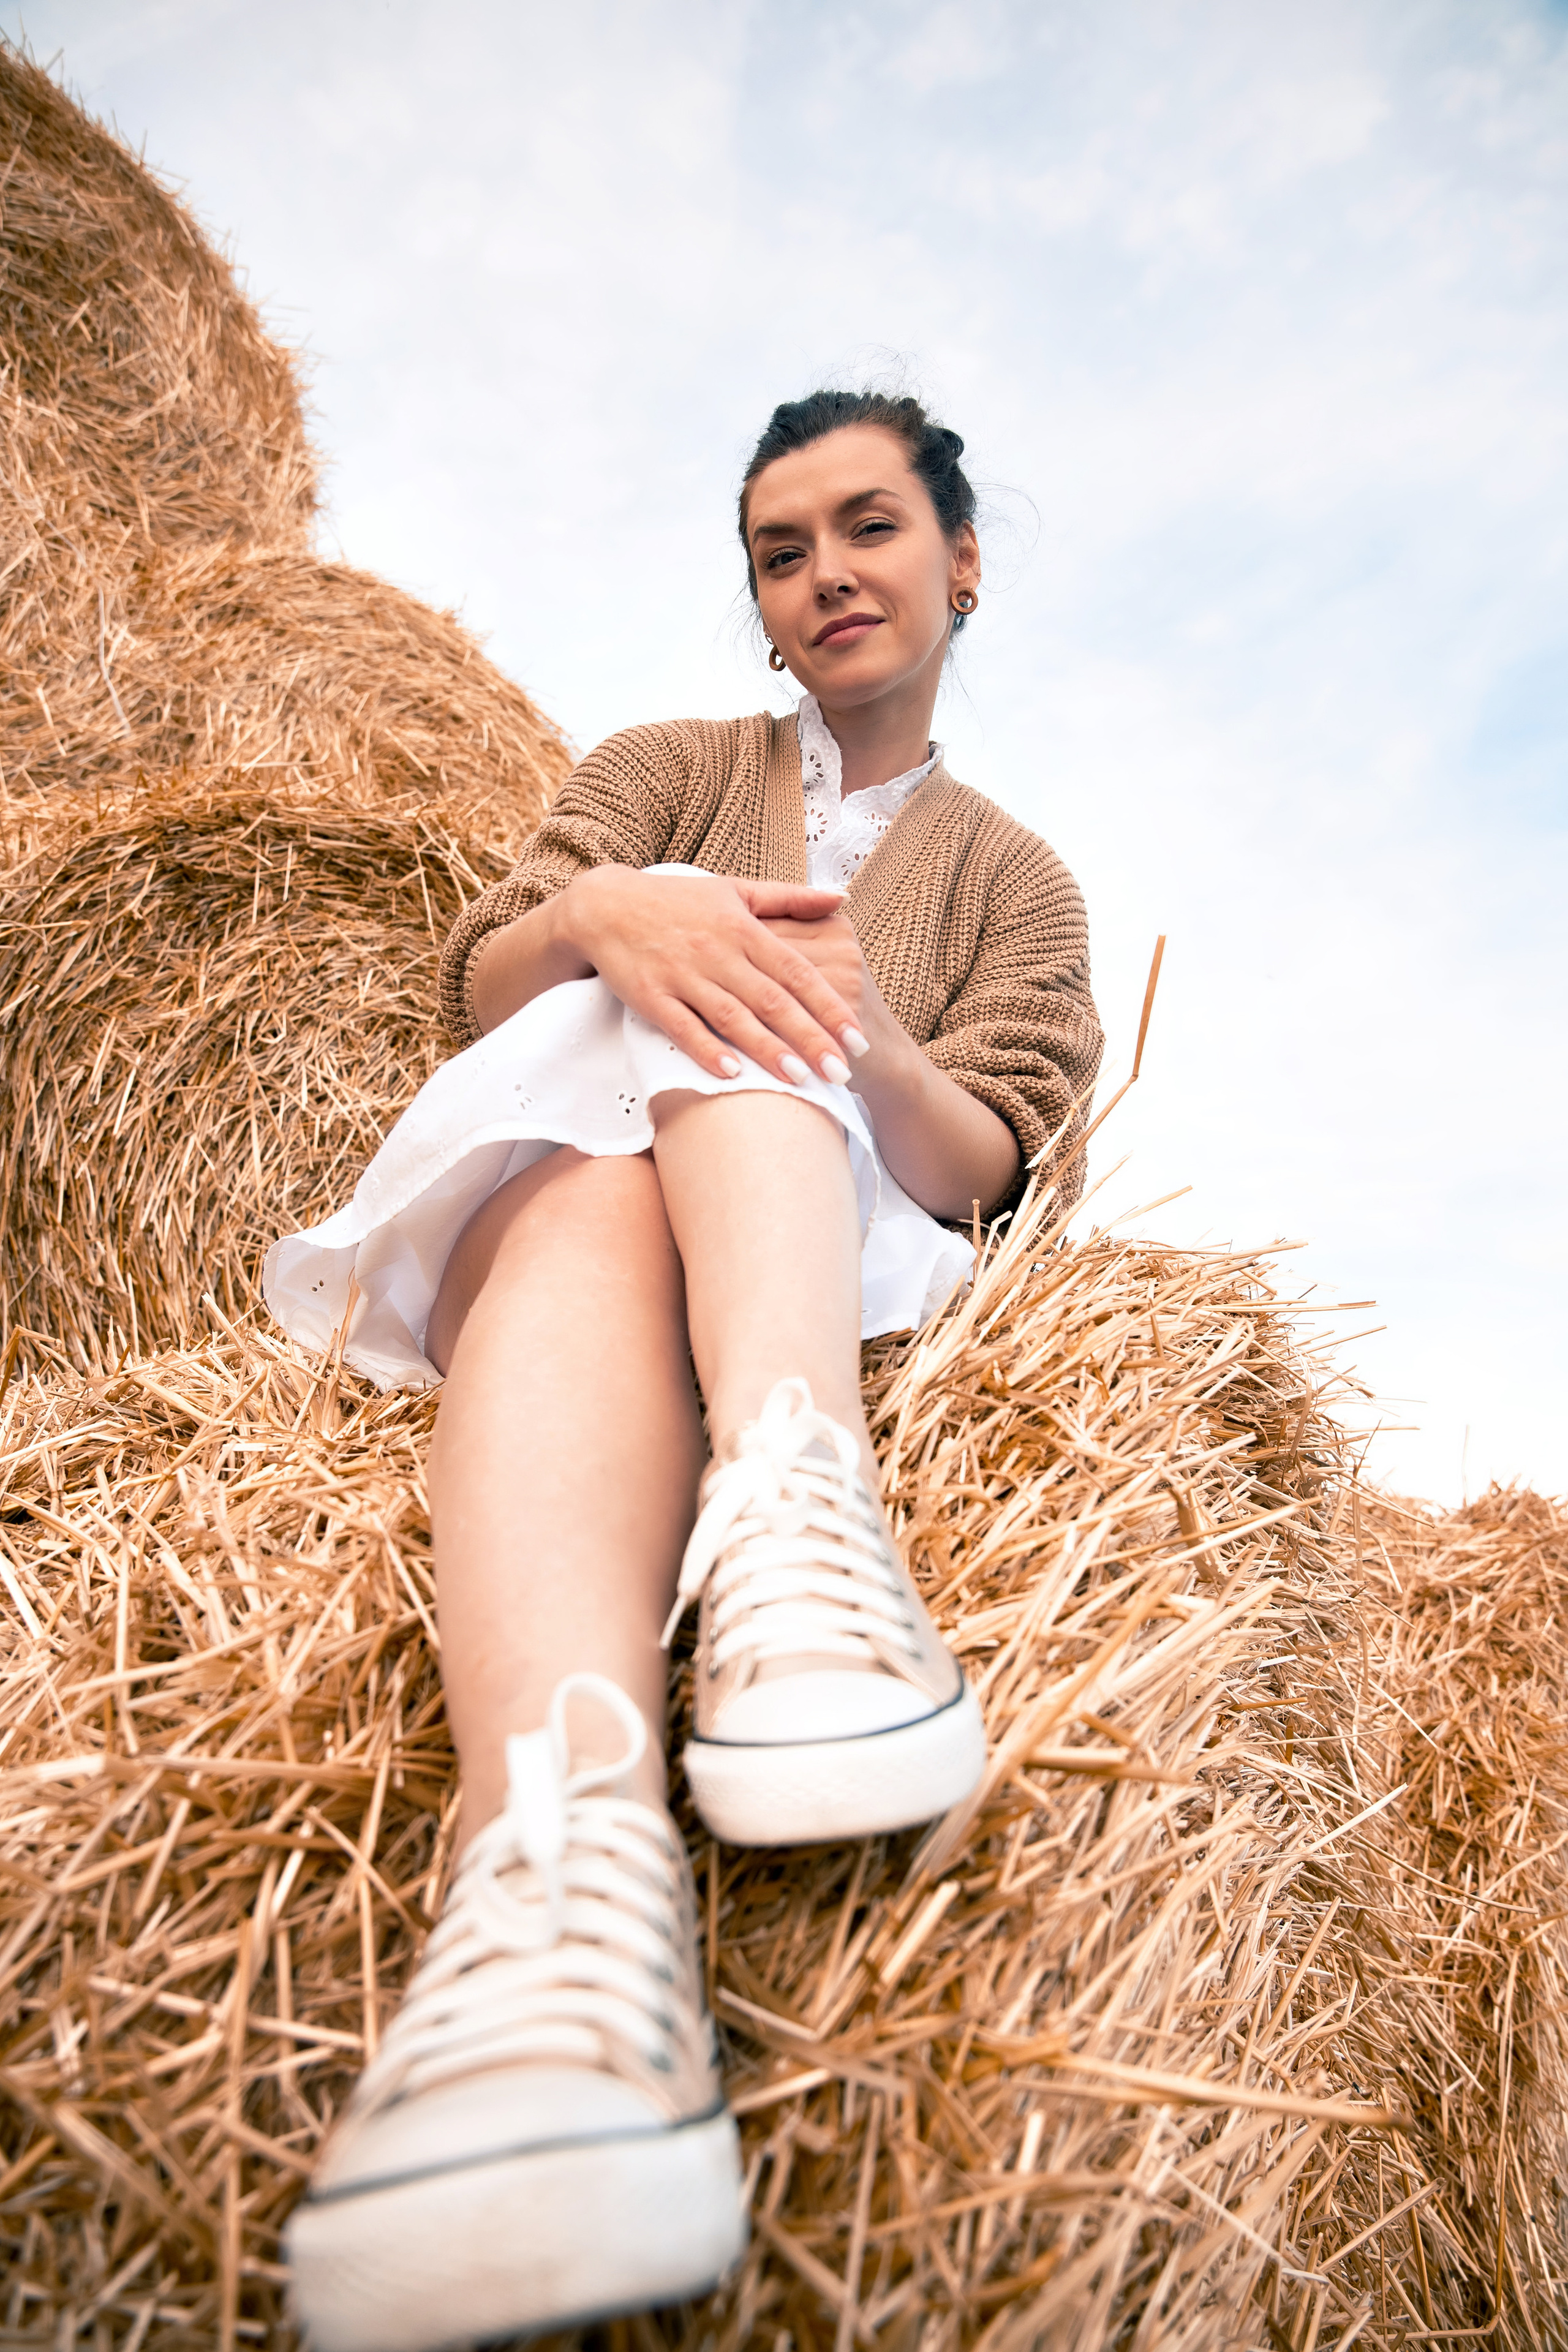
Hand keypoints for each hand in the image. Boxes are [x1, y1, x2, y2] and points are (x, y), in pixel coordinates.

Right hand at [556, 866, 869, 1085]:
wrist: (604, 906)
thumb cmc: (676, 901)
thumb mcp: (736, 890)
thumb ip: (790, 898)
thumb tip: (841, 899)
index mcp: (744, 929)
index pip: (797, 972)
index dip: (829, 1005)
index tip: (857, 1036)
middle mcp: (717, 952)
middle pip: (773, 1001)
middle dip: (811, 1038)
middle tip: (842, 1071)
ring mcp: (683, 976)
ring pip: (733, 1017)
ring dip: (767, 1050)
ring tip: (801, 1079)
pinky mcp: (651, 996)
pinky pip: (682, 1027)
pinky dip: (706, 1050)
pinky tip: (732, 1074)